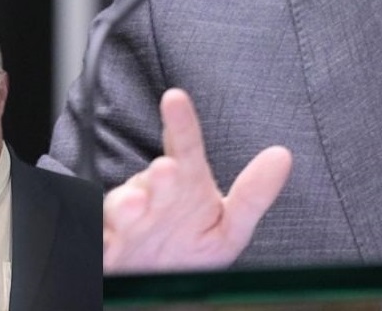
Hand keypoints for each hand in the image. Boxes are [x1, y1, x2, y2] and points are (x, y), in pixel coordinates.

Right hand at [102, 88, 291, 272]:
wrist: (159, 282)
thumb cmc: (192, 246)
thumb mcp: (230, 228)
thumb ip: (253, 195)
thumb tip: (282, 156)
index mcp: (184, 184)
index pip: (185, 149)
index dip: (180, 123)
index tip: (175, 98)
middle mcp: (153, 196)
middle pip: (153, 180)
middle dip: (158, 176)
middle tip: (166, 169)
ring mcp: (127, 222)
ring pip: (120, 208)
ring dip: (125, 206)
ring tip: (134, 205)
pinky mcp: (107, 249)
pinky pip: (99, 241)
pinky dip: (99, 240)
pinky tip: (105, 240)